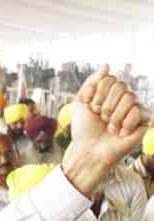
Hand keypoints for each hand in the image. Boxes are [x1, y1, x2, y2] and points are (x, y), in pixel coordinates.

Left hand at [62, 64, 149, 195]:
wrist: (89, 151)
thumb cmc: (83, 129)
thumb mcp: (80, 102)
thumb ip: (92, 82)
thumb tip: (106, 65)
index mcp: (110, 93)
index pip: (111, 79)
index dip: (99, 94)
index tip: (92, 108)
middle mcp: (125, 99)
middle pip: (121, 86)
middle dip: (106, 104)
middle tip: (101, 118)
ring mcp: (136, 109)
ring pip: (130, 97)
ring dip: (115, 116)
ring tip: (110, 128)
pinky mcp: (145, 121)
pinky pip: (140, 111)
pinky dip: (126, 123)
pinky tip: (121, 133)